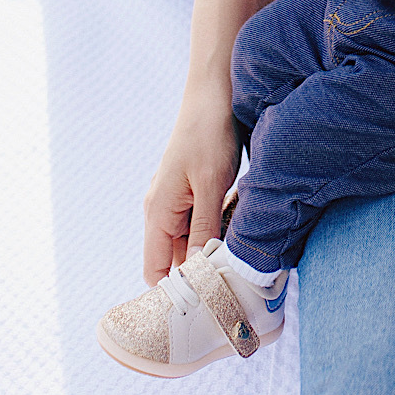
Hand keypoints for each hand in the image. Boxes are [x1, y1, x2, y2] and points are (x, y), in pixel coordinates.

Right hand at [142, 82, 240, 285]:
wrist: (214, 92)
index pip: (155, 271)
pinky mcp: (190, 189)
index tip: (205, 302)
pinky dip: (215, 229)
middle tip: (231, 284)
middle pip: (174, 259)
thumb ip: (204, 228)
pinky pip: (198, 222)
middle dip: (198, 272)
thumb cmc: (209, 134)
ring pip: (189, 241)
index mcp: (158, 213)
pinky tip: (237, 228)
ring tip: (238, 258)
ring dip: (209, 249)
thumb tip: (199, 271)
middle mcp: (160, 210)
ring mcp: (175, 199)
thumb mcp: (211, 184)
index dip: (175, 291)